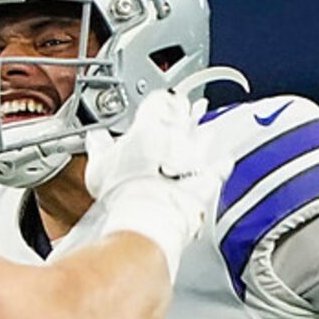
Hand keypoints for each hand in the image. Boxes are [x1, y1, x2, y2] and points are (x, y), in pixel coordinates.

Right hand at [65, 88, 216, 278]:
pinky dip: (221, 162)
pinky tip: (223, 159)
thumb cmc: (123, 192)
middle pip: (184, 113)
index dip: (160, 101)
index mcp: (149, 124)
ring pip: (204, 133)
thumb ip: (99, 147)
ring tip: (203, 125)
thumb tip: (95, 138)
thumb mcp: (99, 167)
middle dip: (183, 110)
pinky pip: (220, 165)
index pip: (158, 100)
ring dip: (203, 129)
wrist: (148, 217)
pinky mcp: (209, 177)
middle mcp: (177, 134)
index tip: (160, 103)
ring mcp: (195, 154)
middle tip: (182, 108)